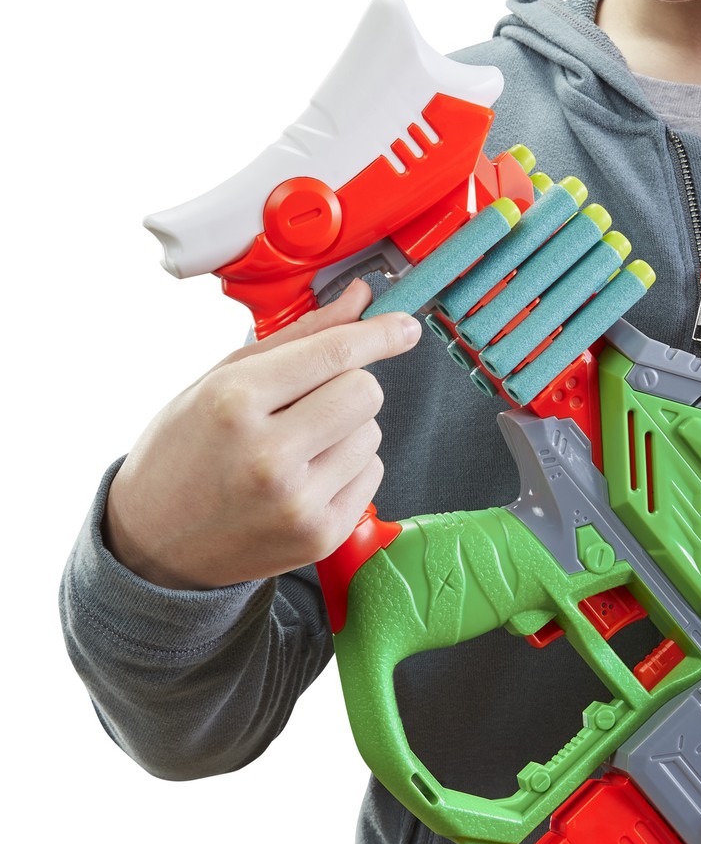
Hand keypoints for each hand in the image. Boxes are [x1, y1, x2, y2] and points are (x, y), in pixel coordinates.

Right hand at [103, 280, 420, 588]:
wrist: (153, 543)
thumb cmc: (183, 451)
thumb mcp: (221, 380)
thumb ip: (298, 337)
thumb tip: (360, 300)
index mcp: (234, 402)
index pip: (334, 353)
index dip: (379, 334)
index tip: (404, 326)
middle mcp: (267, 455)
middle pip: (365, 392)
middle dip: (348, 387)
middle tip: (309, 403)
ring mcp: (296, 502)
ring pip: (373, 433)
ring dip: (346, 431)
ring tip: (297, 447)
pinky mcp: (320, 536)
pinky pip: (372, 474)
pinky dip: (348, 469)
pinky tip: (305, 478)